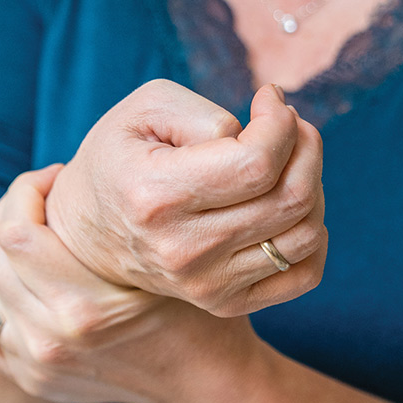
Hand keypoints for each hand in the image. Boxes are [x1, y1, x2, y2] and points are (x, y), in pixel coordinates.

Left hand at [0, 164, 258, 402]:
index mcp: (85, 309)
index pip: (15, 231)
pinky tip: (5, 270)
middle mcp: (50, 339)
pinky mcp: (28, 377)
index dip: (29, 190)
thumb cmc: (196, 309)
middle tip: (42, 198)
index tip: (57, 178)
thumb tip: (64, 182)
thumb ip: (110, 230)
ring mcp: (33, 363)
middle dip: (10, 208)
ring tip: (26, 229)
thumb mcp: (163, 262)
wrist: (204, 382)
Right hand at [45, 79, 325, 316]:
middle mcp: (182, 250)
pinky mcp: (225, 302)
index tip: (268, 100)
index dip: (280, 123)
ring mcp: (206, 284)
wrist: (89, 235)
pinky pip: (305, 273)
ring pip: (306, 235)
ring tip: (288, 163)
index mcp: (156, 195)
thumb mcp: (146, 109)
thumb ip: (204, 113)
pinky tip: (289, 208)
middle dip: (306, 146)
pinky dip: (314, 234)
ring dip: (312, 186)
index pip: (257, 163)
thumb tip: (258, 137)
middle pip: (291, 198)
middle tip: (291, 125)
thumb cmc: (123, 157)